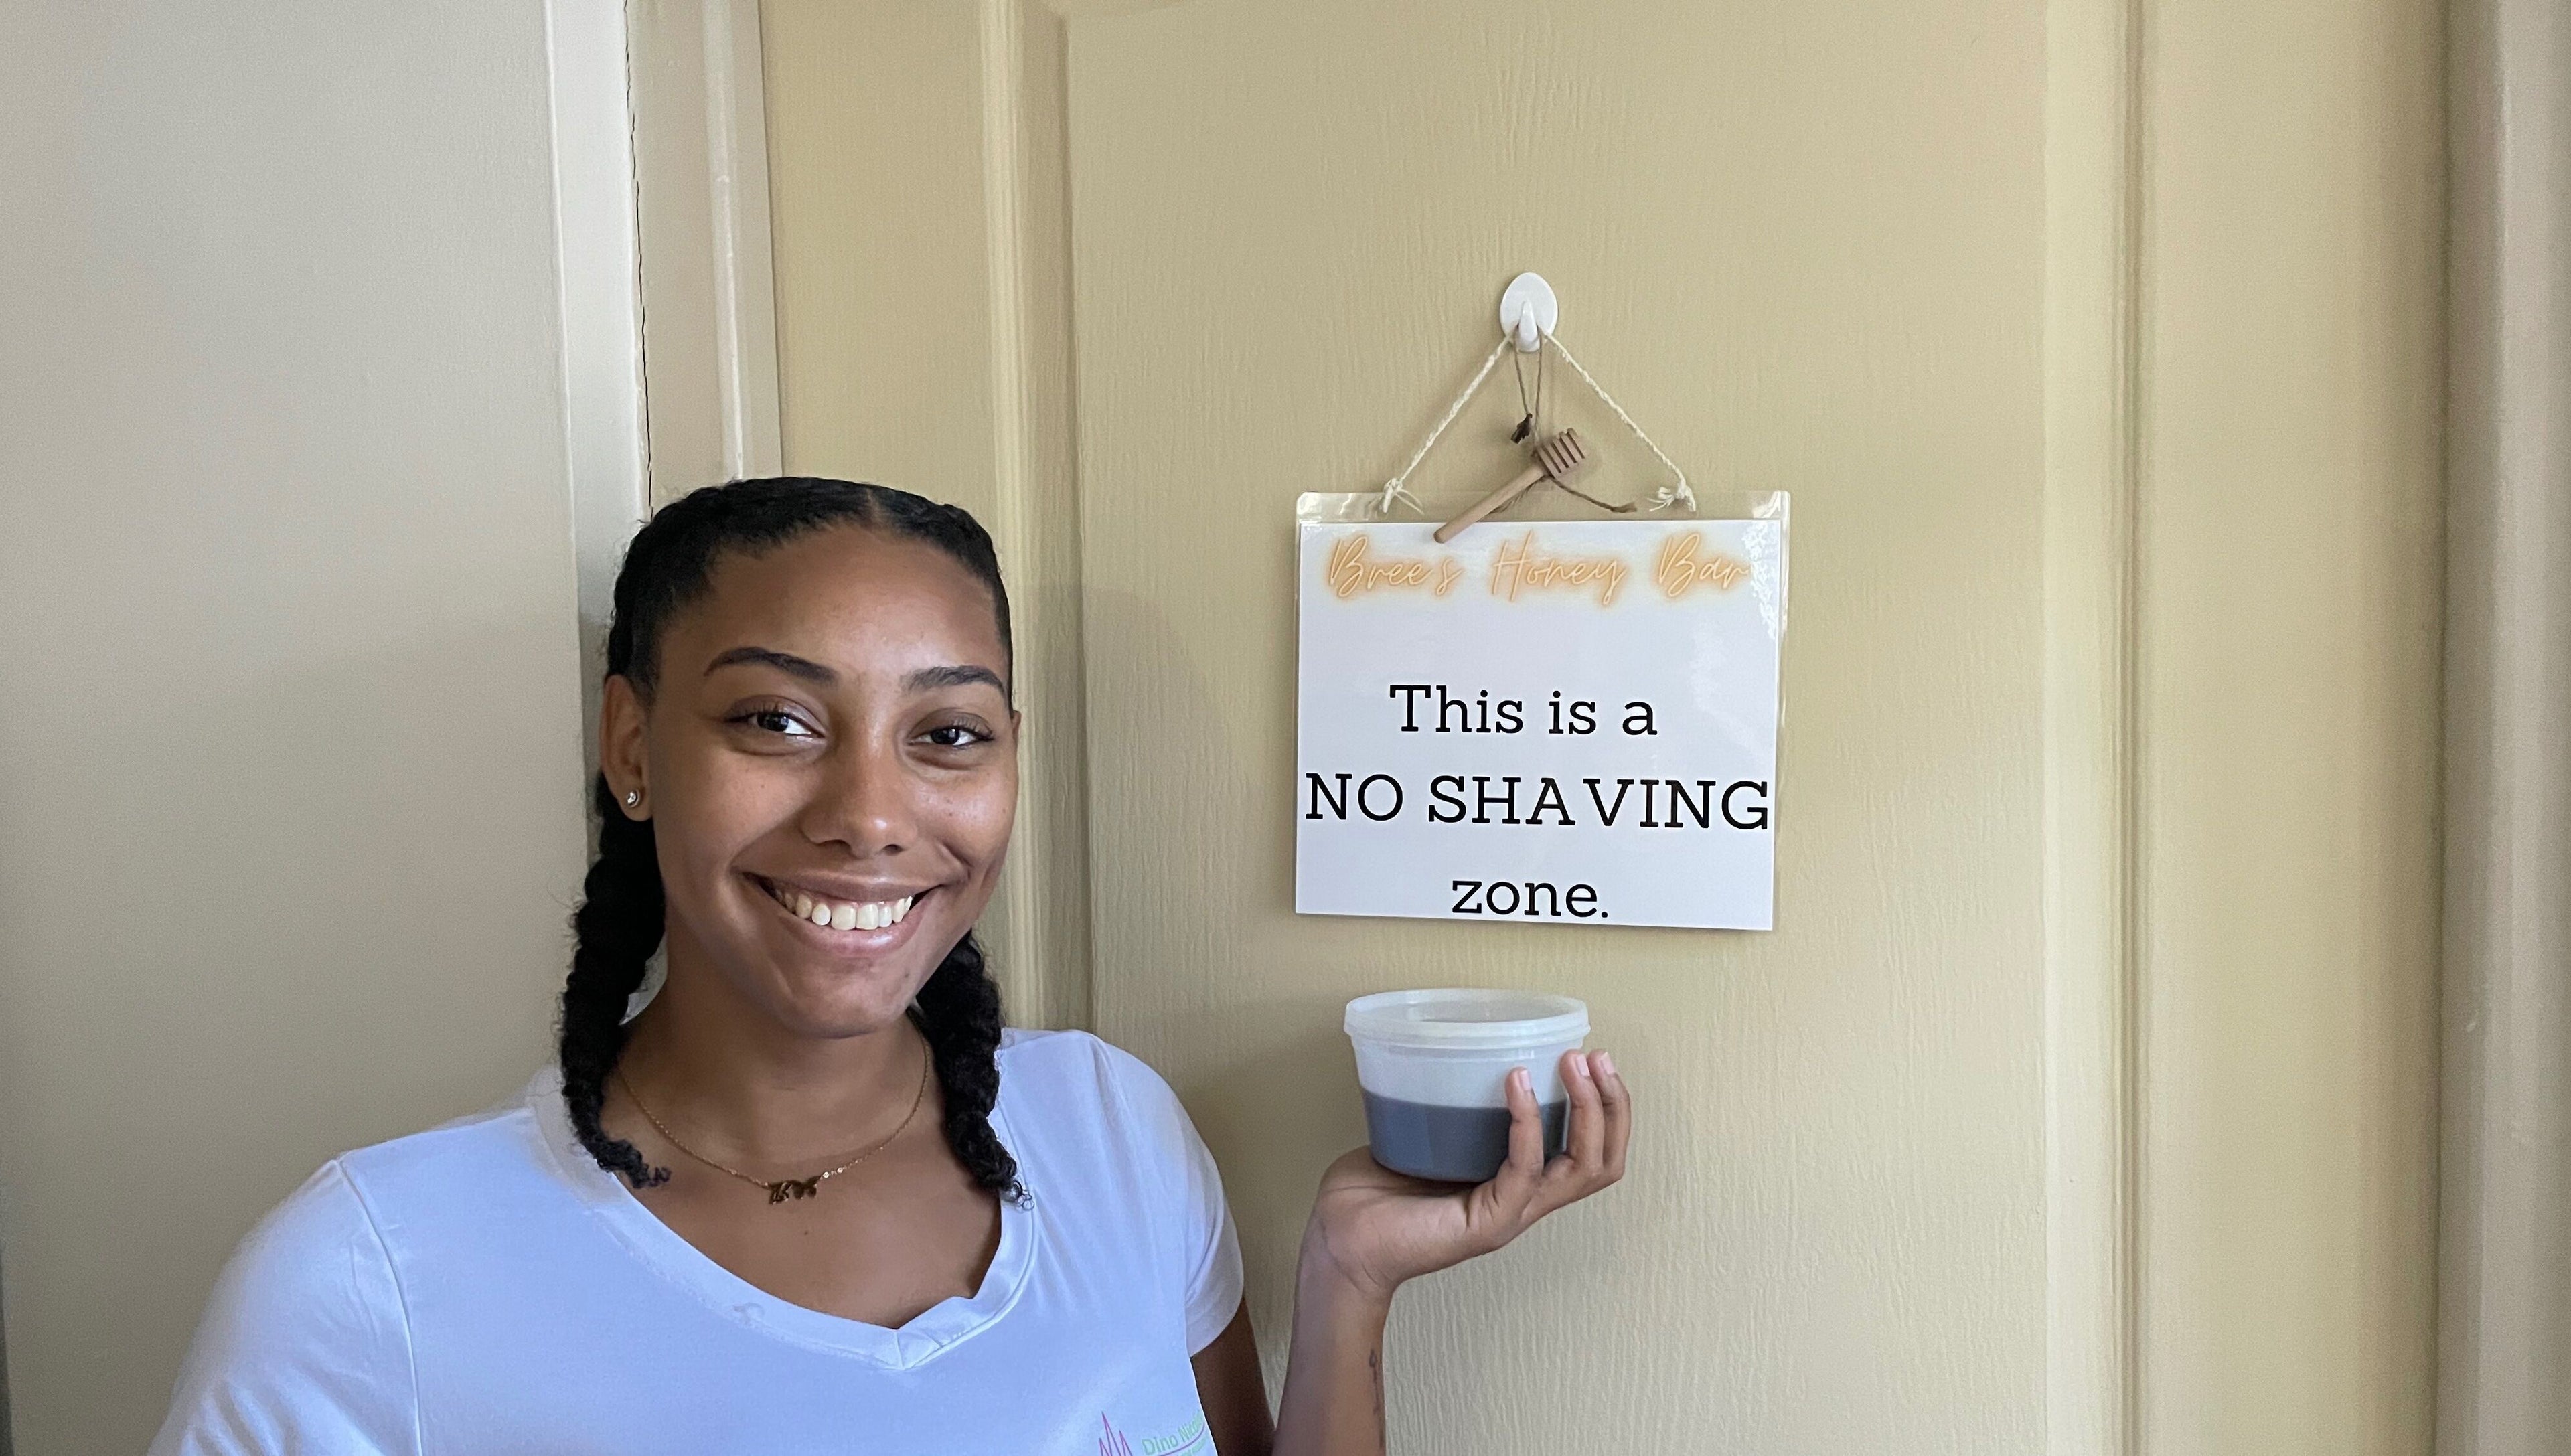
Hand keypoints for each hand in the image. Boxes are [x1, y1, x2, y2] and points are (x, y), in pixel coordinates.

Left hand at [1299, 1049, 1629, 1305]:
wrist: (1338, 1243)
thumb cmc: (1372, 1195)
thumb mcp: (1427, 1138)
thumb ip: (1452, 1108)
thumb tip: (1454, 1055)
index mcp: (1517, 1185)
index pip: (1591, 1155)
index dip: (1607, 1109)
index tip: (1593, 1058)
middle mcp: (1523, 1202)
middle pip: (1603, 1163)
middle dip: (1612, 1106)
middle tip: (1597, 1057)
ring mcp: (1509, 1215)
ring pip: (1582, 1169)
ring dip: (1587, 1110)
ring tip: (1574, 1063)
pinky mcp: (1487, 1223)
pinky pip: (1525, 1170)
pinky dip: (1527, 1123)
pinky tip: (1516, 1083)